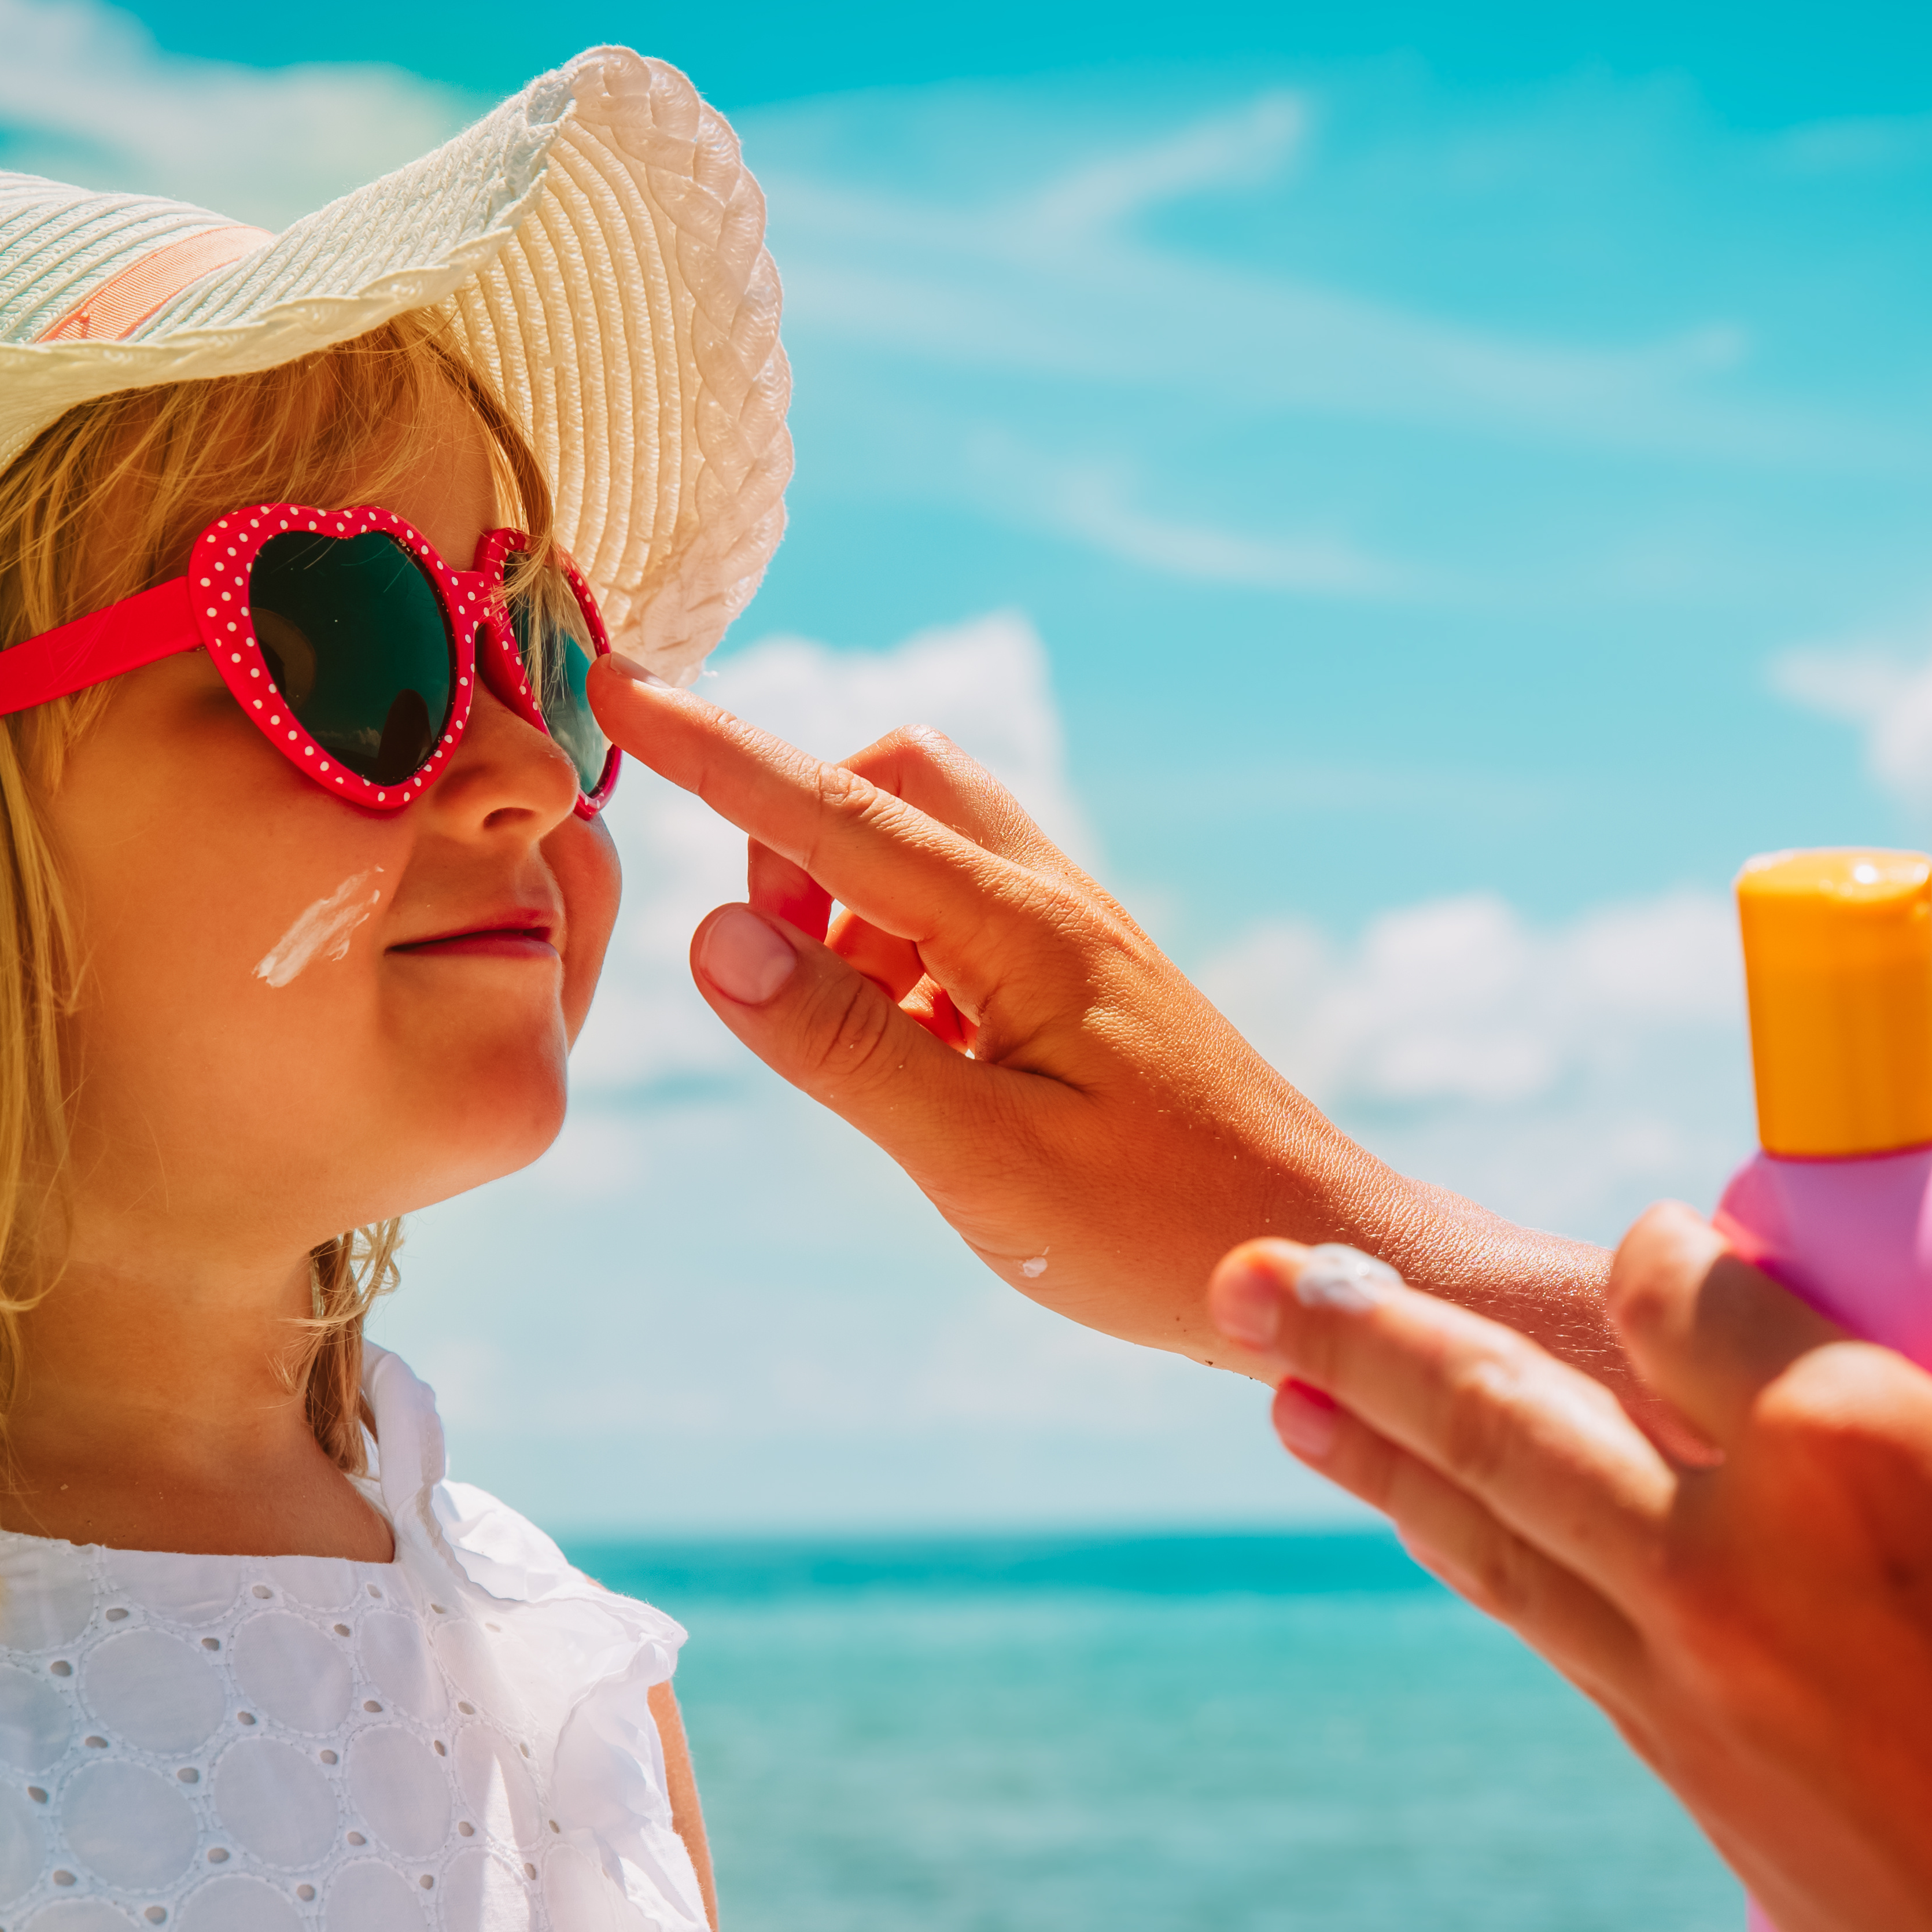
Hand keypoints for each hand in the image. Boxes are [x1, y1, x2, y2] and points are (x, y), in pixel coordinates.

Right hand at [591, 662, 1629, 1381]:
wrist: (1314, 1253)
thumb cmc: (1159, 1229)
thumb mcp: (979, 1157)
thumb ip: (842, 1046)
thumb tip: (713, 935)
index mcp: (1020, 931)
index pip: (831, 810)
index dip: (713, 749)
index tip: (617, 678)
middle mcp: (1052, 906)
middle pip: (893, 782)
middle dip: (800, 836)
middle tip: (787, 971)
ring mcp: (1074, 940)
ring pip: (925, 853)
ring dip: (853, 917)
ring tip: (875, 1056)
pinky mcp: (1085, 986)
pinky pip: (960, 923)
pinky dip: (905, 968)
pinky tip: (929, 1075)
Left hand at [1208, 1203, 1931, 1931]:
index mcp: (1850, 1435)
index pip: (1680, 1286)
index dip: (1666, 1245)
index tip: (1667, 1243)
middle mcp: (1731, 1549)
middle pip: (1502, 1404)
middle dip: (1368, 1329)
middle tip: (1252, 1275)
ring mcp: (1692, 1678)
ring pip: (1494, 1530)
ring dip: (1378, 1450)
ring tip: (1280, 1390)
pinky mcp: (1695, 1781)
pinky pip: (1556, 1633)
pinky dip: (1483, 1562)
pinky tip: (1438, 1527)